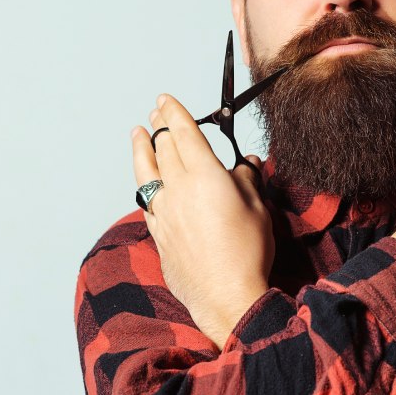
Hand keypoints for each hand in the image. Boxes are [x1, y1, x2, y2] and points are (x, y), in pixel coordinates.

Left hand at [131, 94, 273, 349]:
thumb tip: (246, 162)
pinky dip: (143, 180)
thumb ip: (247, 179)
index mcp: (205, 176)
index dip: (173, 112)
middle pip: (163, 147)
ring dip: (141, 148)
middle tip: (156, 112)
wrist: (225, 295)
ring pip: (146, 171)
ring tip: (137, 133)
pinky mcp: (158, 232)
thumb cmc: (248, 252)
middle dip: (160, 125)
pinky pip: (146, 198)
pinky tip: (145, 179)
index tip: (165, 99)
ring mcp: (163, 211)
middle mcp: (179, 189)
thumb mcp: (258, 208)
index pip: (184, 133)